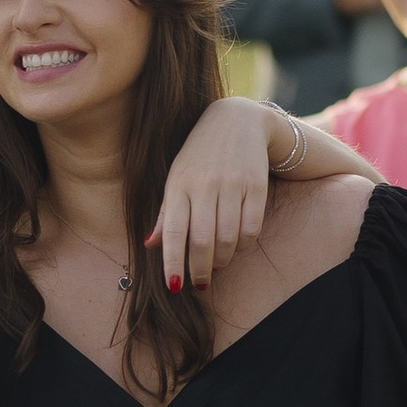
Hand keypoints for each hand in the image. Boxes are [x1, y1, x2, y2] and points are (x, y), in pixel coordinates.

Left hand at [150, 95, 276, 293]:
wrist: (237, 120)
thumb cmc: (200, 156)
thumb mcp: (177, 178)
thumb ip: (167, 214)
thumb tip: (150, 245)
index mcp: (179, 184)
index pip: (175, 232)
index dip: (173, 263)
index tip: (174, 286)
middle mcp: (205, 185)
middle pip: (203, 241)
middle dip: (200, 270)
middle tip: (199, 282)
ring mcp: (232, 184)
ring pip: (228, 239)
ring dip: (223, 260)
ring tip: (217, 264)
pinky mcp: (256, 185)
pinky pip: (251, 228)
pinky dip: (243, 245)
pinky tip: (236, 245)